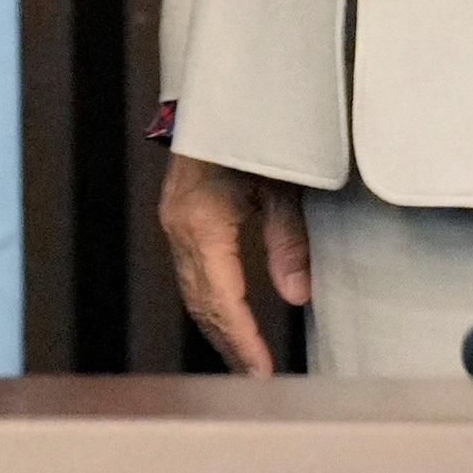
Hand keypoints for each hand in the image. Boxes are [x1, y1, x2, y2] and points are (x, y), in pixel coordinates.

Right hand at [158, 149, 309, 374]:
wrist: (220, 92)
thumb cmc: (252, 128)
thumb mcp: (280, 182)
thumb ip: (288, 240)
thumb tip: (297, 296)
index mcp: (201, 223)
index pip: (222, 299)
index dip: (243, 340)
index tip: (261, 373)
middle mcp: (180, 228)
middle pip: (203, 303)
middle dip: (230, 344)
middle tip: (257, 381)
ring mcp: (175, 223)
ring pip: (195, 292)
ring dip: (220, 329)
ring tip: (245, 362)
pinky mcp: (180, 218)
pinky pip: (193, 273)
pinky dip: (213, 304)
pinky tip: (230, 321)